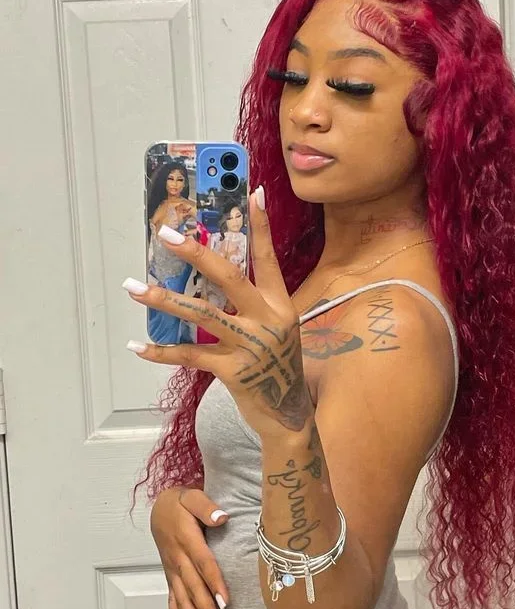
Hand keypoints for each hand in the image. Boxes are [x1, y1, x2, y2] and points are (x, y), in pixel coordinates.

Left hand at [124, 186, 312, 438]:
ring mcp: (251, 346)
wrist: (287, 413)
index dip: (260, 227)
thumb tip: (216, 275)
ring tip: (133, 287)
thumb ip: (254, 304)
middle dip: (196, 253)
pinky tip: (138, 345)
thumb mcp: (277, 329)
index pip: (268, 259)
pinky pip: (191, 355)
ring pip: (202, 314)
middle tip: (166, 235)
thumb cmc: (277, 366)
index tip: (253, 195)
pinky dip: (162, 352)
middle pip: (228, 278)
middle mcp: (268, 321)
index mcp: (281, 305)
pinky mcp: (233, 371)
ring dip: (163, 299)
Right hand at [150, 487, 230, 608]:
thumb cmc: (180, 502)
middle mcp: (178, 560)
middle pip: (194, 589)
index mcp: (187, 541)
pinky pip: (172, 604)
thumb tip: (222, 516)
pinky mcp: (170, 578)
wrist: (160, 507)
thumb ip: (206, 506)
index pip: (204, 564)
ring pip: (182, 602)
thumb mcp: (192, 497)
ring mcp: (172, 572)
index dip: (214, 583)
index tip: (225, 602)